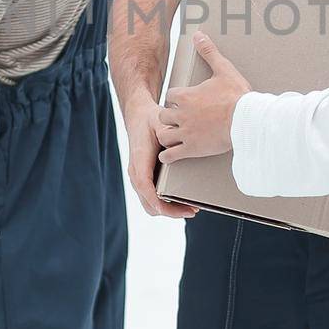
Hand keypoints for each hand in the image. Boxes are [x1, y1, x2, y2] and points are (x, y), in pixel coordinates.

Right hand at [122, 93, 197, 218]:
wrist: (138, 117)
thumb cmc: (150, 121)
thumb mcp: (161, 122)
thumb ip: (169, 131)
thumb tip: (182, 141)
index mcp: (139, 159)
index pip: (144, 184)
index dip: (155, 198)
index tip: (168, 207)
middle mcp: (136, 172)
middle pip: (148, 202)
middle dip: (169, 210)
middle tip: (192, 209)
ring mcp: (139, 178)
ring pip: (150, 204)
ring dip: (169, 210)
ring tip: (190, 208)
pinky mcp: (145, 179)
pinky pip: (153, 199)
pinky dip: (166, 205)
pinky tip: (182, 201)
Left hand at [159, 33, 249, 163]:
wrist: (248, 120)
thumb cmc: (237, 96)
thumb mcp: (223, 70)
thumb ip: (209, 52)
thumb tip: (198, 35)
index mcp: (187, 96)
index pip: (170, 96)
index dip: (175, 99)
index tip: (183, 102)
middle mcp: (182, 114)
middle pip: (163, 115)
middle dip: (169, 117)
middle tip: (178, 119)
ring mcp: (186, 133)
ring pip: (163, 135)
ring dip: (166, 135)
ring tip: (173, 135)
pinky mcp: (192, 149)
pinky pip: (170, 155)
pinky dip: (167, 156)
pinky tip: (170, 154)